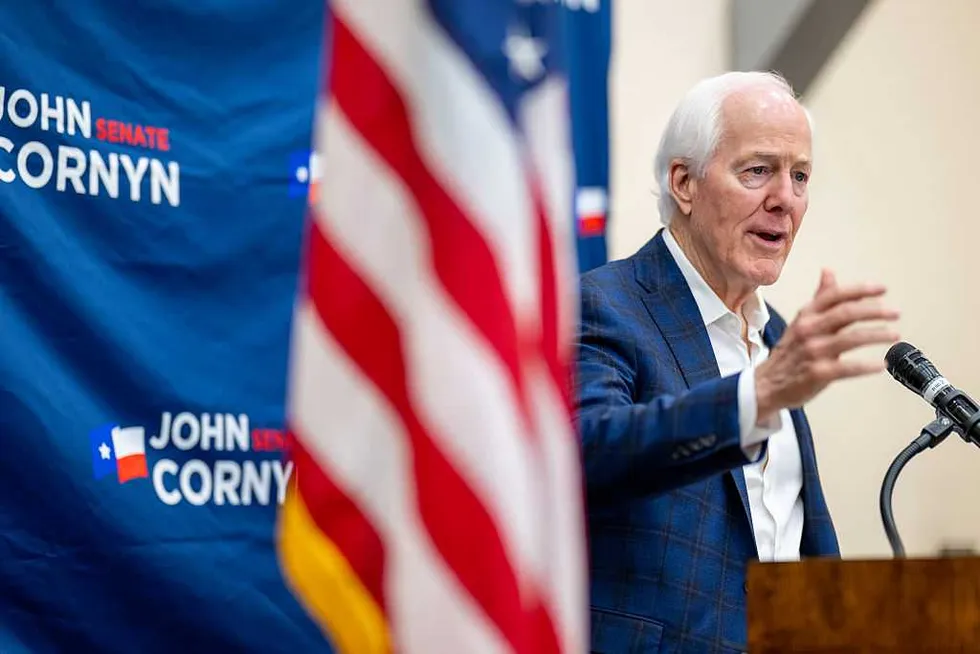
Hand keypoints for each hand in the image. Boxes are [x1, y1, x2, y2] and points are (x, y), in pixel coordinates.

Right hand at [755, 269, 899, 422]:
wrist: (767, 384)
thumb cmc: (790, 353)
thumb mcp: (802, 321)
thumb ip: (820, 298)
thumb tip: (829, 272)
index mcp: (806, 315)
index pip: (835, 295)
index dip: (860, 289)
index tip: (882, 289)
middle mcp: (808, 330)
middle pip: (846, 313)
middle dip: (875, 310)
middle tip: (895, 312)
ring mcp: (813, 351)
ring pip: (851, 338)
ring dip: (877, 335)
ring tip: (895, 335)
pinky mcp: (818, 373)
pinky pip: (848, 367)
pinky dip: (867, 366)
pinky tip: (881, 365)